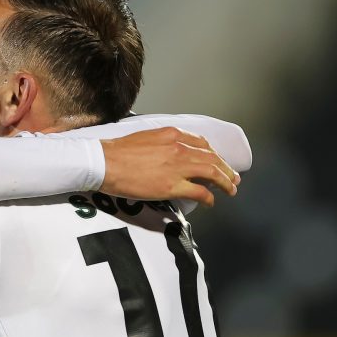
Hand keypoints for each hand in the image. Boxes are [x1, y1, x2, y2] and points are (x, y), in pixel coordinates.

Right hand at [100, 127, 239, 206]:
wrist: (103, 163)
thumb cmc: (116, 152)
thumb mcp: (144, 137)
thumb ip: (162, 142)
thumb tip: (169, 153)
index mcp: (172, 134)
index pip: (202, 143)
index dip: (213, 154)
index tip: (218, 161)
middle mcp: (179, 148)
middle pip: (212, 158)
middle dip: (226, 169)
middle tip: (233, 178)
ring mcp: (177, 167)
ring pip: (212, 173)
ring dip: (225, 182)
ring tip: (230, 190)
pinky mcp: (172, 186)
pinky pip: (200, 192)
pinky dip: (209, 197)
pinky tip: (211, 202)